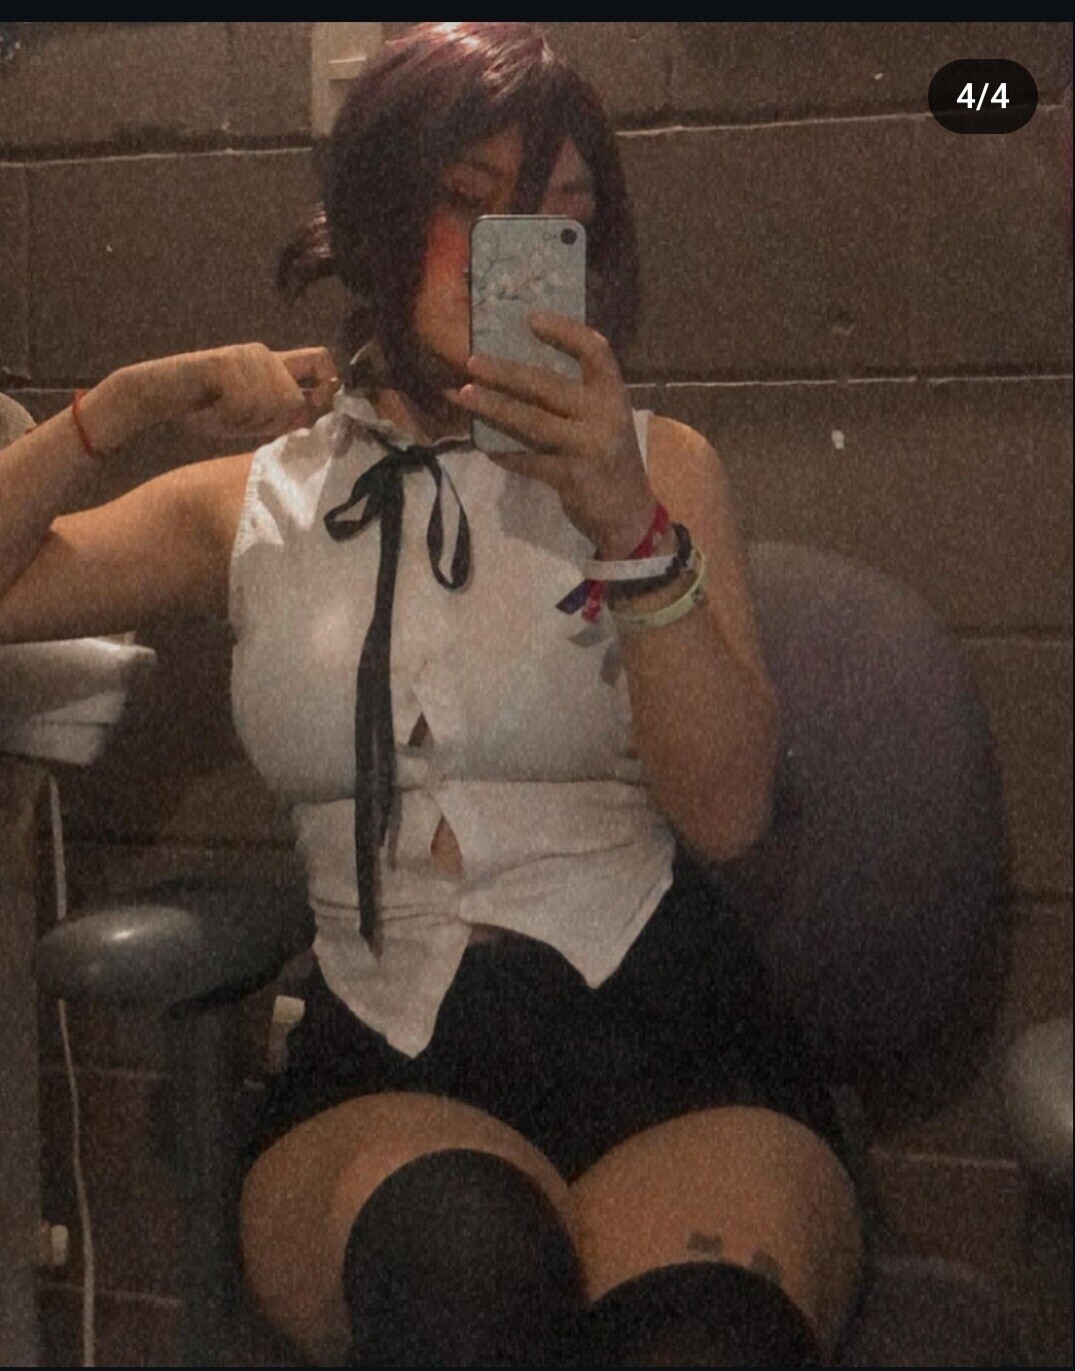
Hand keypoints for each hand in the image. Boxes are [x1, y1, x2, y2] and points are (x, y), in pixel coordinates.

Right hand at [89, 343, 338, 451]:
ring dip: (247, 422)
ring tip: (222, 413)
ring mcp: (246, 356)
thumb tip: (317, 420)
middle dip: (271, 423)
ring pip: (272, 405)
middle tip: (239, 420)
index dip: (329, 387)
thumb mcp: (256, 418)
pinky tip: (210, 409)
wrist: (160, 393)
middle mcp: (265, 355)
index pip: (321, 361)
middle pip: (294, 401)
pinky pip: (243, 405)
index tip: (320, 409)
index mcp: (275, 365)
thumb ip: (286, 417)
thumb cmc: (207, 409)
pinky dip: (227, 417)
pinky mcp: (225, 363)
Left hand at [450, 313, 656, 555]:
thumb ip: (576, 399)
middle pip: (547, 384)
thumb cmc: (609, 461)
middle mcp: (604, 415)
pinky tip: (484, 445)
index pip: (595, 351)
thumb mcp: (605, 422)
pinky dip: (504, 453)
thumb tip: (516, 374)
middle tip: (472, 361)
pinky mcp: (572, 477)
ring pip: (531, 421)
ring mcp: (588, 446)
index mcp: (614, 395)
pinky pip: (528, 460)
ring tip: (463, 395)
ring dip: (493, 407)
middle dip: (505, 372)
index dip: (565, 332)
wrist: (630, 515)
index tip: (531, 320)